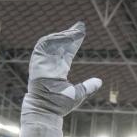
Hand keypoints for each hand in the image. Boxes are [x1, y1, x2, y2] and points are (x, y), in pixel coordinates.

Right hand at [19, 22, 102, 136]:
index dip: (74, 42)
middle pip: (60, 44)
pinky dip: (52, 40)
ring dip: (63, 36)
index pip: (67, 52)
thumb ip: (89, 86)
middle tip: (81, 25)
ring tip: (75, 31)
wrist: (46, 111)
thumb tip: (100, 81)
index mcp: (59, 71)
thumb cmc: (60, 105)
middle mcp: (50, 65)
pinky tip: (64, 36)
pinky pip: (42, 46)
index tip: (82, 33)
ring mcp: (43, 63)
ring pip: (51, 43)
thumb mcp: (79, 93)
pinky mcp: (36, 63)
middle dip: (70, 34)